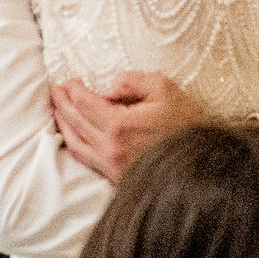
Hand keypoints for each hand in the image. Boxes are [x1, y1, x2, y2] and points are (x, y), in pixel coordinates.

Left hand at [50, 71, 208, 181]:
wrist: (204, 164)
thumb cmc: (187, 124)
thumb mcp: (165, 90)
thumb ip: (133, 82)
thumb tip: (110, 86)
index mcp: (119, 125)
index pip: (84, 104)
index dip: (73, 90)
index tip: (69, 80)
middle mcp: (110, 148)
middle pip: (75, 122)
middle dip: (62, 104)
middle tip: (55, 91)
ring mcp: (112, 165)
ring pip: (75, 143)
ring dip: (62, 125)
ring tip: (56, 111)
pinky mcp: (117, 177)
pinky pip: (86, 159)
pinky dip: (74, 144)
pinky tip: (72, 136)